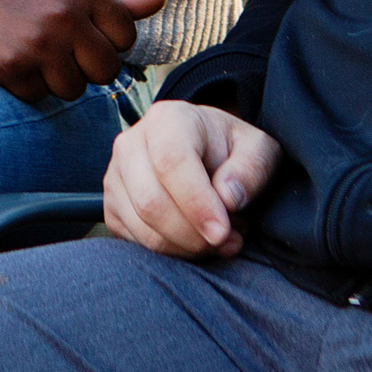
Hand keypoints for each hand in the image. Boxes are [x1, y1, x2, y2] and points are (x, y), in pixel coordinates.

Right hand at [0, 0, 164, 103]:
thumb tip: (158, 3)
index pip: (126, 35)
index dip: (110, 41)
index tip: (88, 36)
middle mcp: (63, 16)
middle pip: (106, 70)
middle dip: (89, 67)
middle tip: (63, 51)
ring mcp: (37, 45)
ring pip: (75, 90)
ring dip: (59, 80)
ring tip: (36, 54)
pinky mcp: (11, 70)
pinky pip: (40, 96)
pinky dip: (29, 86)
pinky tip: (12, 61)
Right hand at [103, 99, 281, 257]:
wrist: (207, 151)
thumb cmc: (233, 151)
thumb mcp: (258, 150)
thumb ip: (250, 170)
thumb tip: (227, 197)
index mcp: (168, 119)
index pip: (171, 163)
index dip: (197, 204)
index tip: (223, 232)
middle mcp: (132, 144)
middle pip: (151, 200)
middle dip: (192, 234)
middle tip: (229, 241)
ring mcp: (116, 176)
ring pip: (141, 226)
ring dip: (185, 246)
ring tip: (219, 241)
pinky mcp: (113, 207)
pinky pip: (135, 242)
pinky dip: (169, 252)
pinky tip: (196, 242)